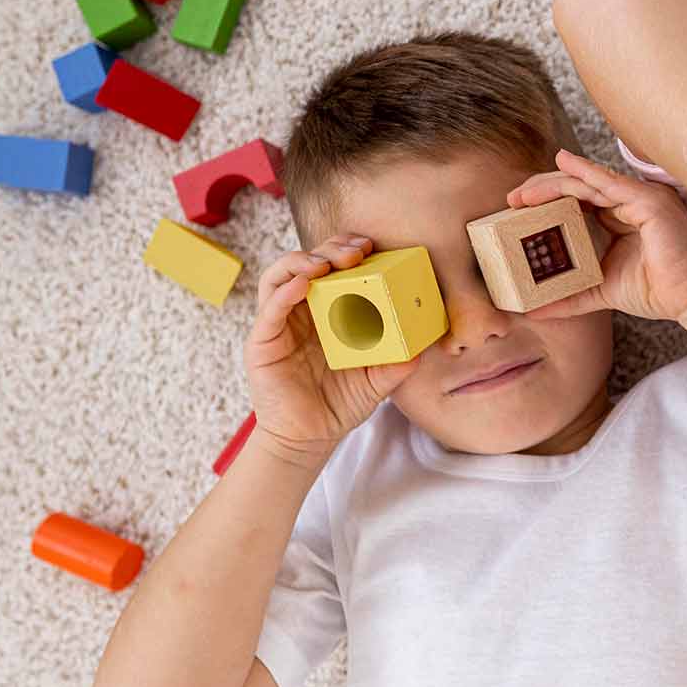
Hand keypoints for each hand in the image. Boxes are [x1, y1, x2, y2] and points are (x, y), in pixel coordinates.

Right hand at [246, 236, 420, 467]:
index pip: (334, 268)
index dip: (348, 251)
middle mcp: (301, 311)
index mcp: (327, 312)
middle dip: (331, 249)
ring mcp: (279, 323)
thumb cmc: (339, 404)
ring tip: (327, 262)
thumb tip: (424, 347)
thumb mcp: (377, 380)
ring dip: (304, 261)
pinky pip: (270, 308)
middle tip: (357, 250)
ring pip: (281, 275)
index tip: (372, 247)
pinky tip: (304, 284)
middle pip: (308, 263)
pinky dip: (285, 291)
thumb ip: (398, 363)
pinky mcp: (262, 341)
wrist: (309, 438)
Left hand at [509, 149, 686, 323]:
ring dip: (553, 184)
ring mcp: (642, 199)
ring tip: (524, 193)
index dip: (548, 202)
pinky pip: (610, 183)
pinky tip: (562, 165)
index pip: (579, 201)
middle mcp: (633, 202)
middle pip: (579, 187)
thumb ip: (571, 297)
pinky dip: (585, 172)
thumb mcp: (603, 291)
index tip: (517, 210)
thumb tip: (536, 310)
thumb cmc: (659, 293)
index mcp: (624, 217)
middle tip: (512, 199)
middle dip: (543, 190)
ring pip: (589, 183)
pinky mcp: (650, 202)